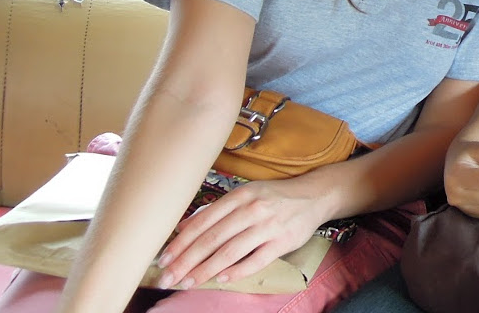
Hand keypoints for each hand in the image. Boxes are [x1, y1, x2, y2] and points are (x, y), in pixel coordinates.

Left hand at [155, 177, 327, 289]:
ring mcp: (268, 226)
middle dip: (186, 261)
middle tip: (167, 278)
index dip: (180, 243)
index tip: (163, 260)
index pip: (202, 222)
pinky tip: (221, 279)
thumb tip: (183, 228)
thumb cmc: (274, 197)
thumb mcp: (245, 194)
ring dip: (205, 270)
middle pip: (212, 239)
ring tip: (188, 283)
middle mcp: (252, 209)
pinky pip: (256, 261)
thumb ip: (216, 210)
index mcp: (239, 195)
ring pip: (230, 251)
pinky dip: (237, 271)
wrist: (314, 196)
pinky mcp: (283, 242)